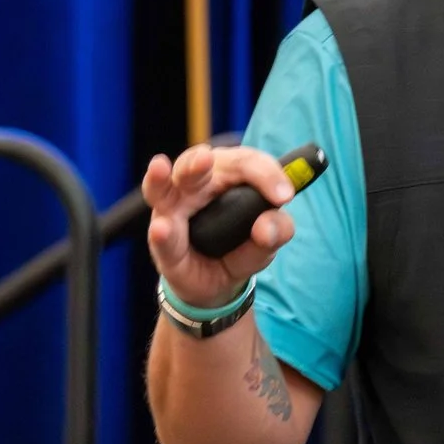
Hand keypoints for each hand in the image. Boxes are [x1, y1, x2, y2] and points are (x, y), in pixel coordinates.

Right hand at [144, 144, 296, 308]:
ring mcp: (172, 212)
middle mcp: (195, 187)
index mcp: (226, 176)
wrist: (216, 284)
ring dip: (160, 179)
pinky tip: (161, 228)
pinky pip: (161, 237)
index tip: (284, 196)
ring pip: (163, 189)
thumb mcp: (266, 243)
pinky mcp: (161, 242)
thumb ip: (276, 232)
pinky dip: (162, 233)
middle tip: (205, 159)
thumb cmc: (239, 249)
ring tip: (159, 168)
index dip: (265, 173)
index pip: (244, 162)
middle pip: (195, 164)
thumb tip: (266, 227)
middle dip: (199, 160)